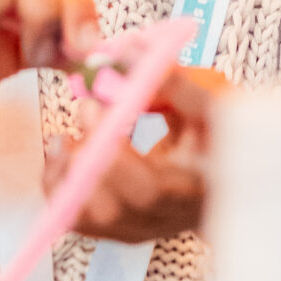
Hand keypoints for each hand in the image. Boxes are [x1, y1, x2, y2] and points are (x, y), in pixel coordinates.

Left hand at [43, 65, 229, 243]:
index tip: (95, 107)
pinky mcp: (115, 226)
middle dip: (82, 159)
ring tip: (68, 135)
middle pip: (108, 211)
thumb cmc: (219, 138)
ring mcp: (136, 228)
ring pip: (84, 218)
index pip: (146, 190)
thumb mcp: (213, 104)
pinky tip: (65, 151)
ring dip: (64, 172)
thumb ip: (172, 83)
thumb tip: (129, 52)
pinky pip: (74, 217)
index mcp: (193, 191)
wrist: (221, 174)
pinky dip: (60, 183)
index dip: (112, 153)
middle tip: (83, 111)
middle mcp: (162, 219)